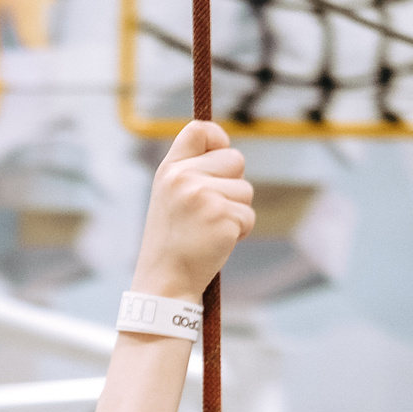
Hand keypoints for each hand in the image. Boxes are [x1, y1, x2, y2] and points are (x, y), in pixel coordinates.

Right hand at [130, 122, 254, 303]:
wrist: (164, 281)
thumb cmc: (172, 242)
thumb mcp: (170, 198)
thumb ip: (192, 172)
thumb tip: (230, 154)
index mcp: (169, 170)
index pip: (198, 130)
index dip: (217, 137)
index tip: (221, 152)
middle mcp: (183, 178)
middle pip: (234, 159)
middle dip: (233, 184)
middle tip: (211, 210)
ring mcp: (203, 197)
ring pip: (245, 190)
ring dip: (237, 212)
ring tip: (210, 230)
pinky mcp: (222, 217)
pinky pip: (248, 216)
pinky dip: (240, 232)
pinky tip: (217, 243)